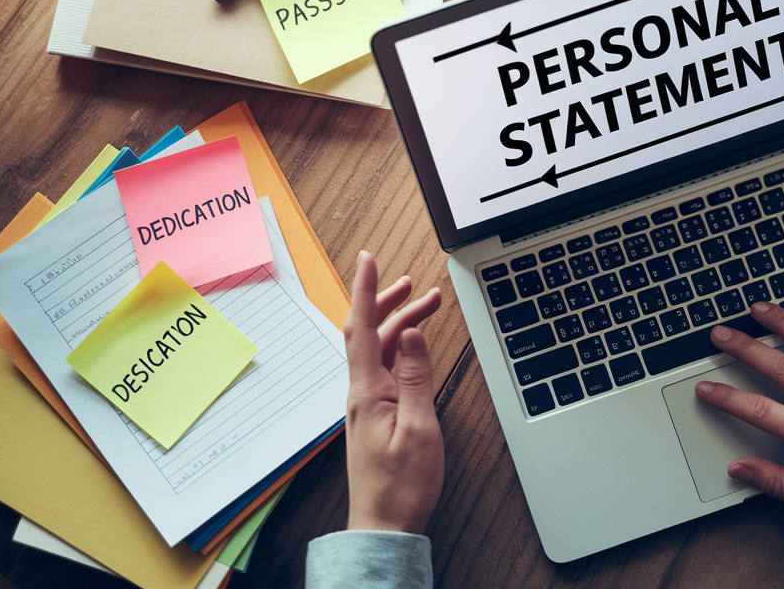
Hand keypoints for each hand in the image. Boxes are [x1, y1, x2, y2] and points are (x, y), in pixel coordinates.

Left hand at [343, 251, 444, 534]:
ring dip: (397, 322)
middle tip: (415, 282)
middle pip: (368, 333)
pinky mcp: (374, 413)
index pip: (359, 327)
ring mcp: (366, 402)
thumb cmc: (402, 484)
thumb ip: (415, 376)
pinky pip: (383, 367)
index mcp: (366, 391)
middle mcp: (360, 392)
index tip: (368, 259)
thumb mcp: (420, 427)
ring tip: (424, 304)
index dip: (364, 289)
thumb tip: (411, 334)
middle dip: (388, 300)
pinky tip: (414, 345)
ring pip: (377, 349)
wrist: (385, 524)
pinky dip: (399, 347)